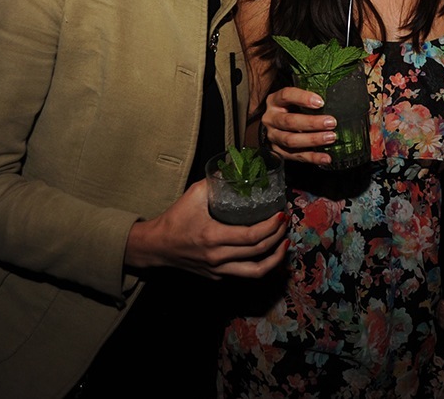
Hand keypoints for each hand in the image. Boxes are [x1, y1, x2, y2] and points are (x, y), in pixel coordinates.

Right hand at [126, 180, 289, 279]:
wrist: (157, 247)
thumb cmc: (175, 219)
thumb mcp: (194, 194)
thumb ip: (216, 180)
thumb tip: (238, 166)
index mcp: (212, 237)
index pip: (251, 236)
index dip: (271, 227)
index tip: (281, 214)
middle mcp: (217, 257)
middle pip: (258, 252)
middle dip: (278, 236)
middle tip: (286, 222)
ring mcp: (218, 269)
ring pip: (256, 272)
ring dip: (275, 258)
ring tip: (285, 243)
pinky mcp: (218, 276)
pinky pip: (245, 273)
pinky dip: (261, 264)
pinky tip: (269, 252)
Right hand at [259, 86, 335, 165]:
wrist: (277, 126)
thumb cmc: (292, 108)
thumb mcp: (296, 99)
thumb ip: (308, 99)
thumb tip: (334, 98)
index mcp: (275, 101)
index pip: (286, 96)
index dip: (303, 98)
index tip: (321, 102)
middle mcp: (271, 119)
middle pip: (289, 121)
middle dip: (312, 123)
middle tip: (331, 123)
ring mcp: (273, 136)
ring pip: (291, 140)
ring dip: (313, 140)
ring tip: (330, 138)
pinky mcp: (278, 152)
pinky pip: (296, 156)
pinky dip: (313, 158)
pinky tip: (326, 157)